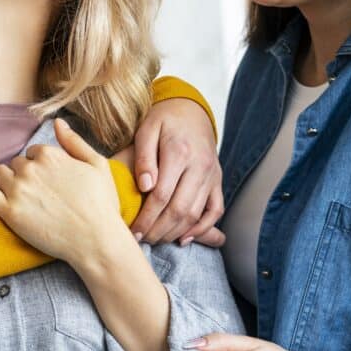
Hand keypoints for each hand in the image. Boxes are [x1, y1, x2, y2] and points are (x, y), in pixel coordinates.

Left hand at [0, 118, 129, 266]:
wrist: (96, 241)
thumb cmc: (101, 204)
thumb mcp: (97, 164)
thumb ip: (74, 141)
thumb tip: (58, 122)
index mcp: (50, 155)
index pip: (33, 152)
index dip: (40, 165)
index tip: (48, 179)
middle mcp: (30, 169)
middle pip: (16, 163)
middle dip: (24, 173)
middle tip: (37, 191)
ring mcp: (18, 190)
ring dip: (6, 180)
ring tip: (19, 194)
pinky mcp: (9, 212)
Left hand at [130, 98, 224, 245]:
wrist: (190, 110)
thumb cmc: (162, 120)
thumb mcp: (146, 130)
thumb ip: (143, 158)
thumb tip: (144, 186)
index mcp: (179, 152)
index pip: (162, 195)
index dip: (146, 217)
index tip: (133, 230)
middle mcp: (200, 166)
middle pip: (180, 209)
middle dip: (159, 230)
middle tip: (142, 239)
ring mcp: (212, 174)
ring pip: (197, 214)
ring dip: (176, 232)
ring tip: (155, 239)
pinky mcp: (218, 180)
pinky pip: (216, 210)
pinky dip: (202, 228)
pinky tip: (184, 238)